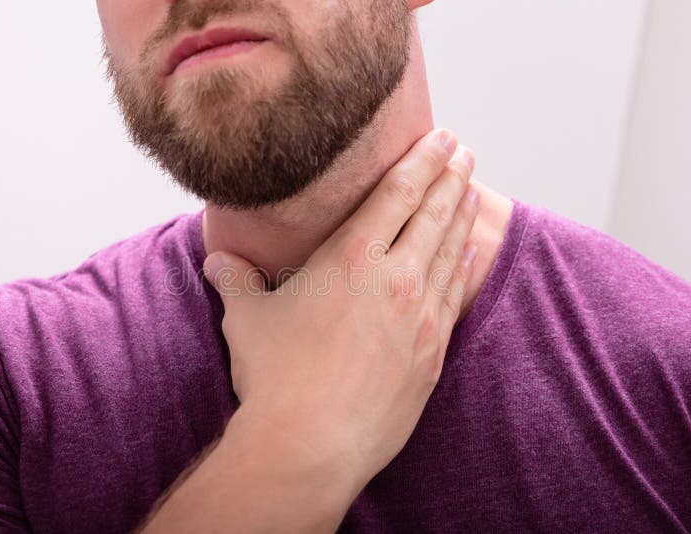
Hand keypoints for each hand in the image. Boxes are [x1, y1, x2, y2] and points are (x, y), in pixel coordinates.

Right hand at [204, 128, 479, 497]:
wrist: (311, 446)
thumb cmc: (276, 378)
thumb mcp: (247, 320)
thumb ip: (237, 282)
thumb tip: (218, 262)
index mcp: (351, 258)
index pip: (397, 193)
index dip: (422, 160)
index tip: (441, 137)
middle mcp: (395, 278)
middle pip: (433, 213)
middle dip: (451, 176)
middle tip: (464, 151)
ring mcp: (420, 317)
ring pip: (451, 250)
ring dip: (463, 214)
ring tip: (472, 189)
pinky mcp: (432, 353)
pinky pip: (456, 295)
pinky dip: (465, 266)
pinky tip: (471, 251)